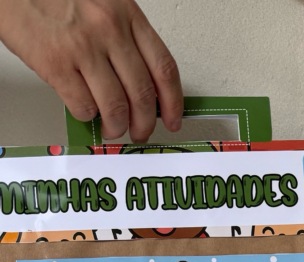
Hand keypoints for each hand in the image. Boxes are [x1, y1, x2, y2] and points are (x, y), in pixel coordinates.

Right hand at [0, 0, 181, 141]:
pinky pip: (84, 106)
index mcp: (126, 14)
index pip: (164, 68)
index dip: (174, 103)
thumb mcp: (102, 6)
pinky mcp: (55, 63)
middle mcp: (108, 30)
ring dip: (117, 127)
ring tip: (112, 129)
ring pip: (116, 107)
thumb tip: (142, 86)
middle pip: (143, 94)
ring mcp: (82, 47)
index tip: (174, 119)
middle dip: (145, 124)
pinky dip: (88, 116)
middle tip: (140, 132)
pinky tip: (85, 111)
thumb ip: (125, 40)